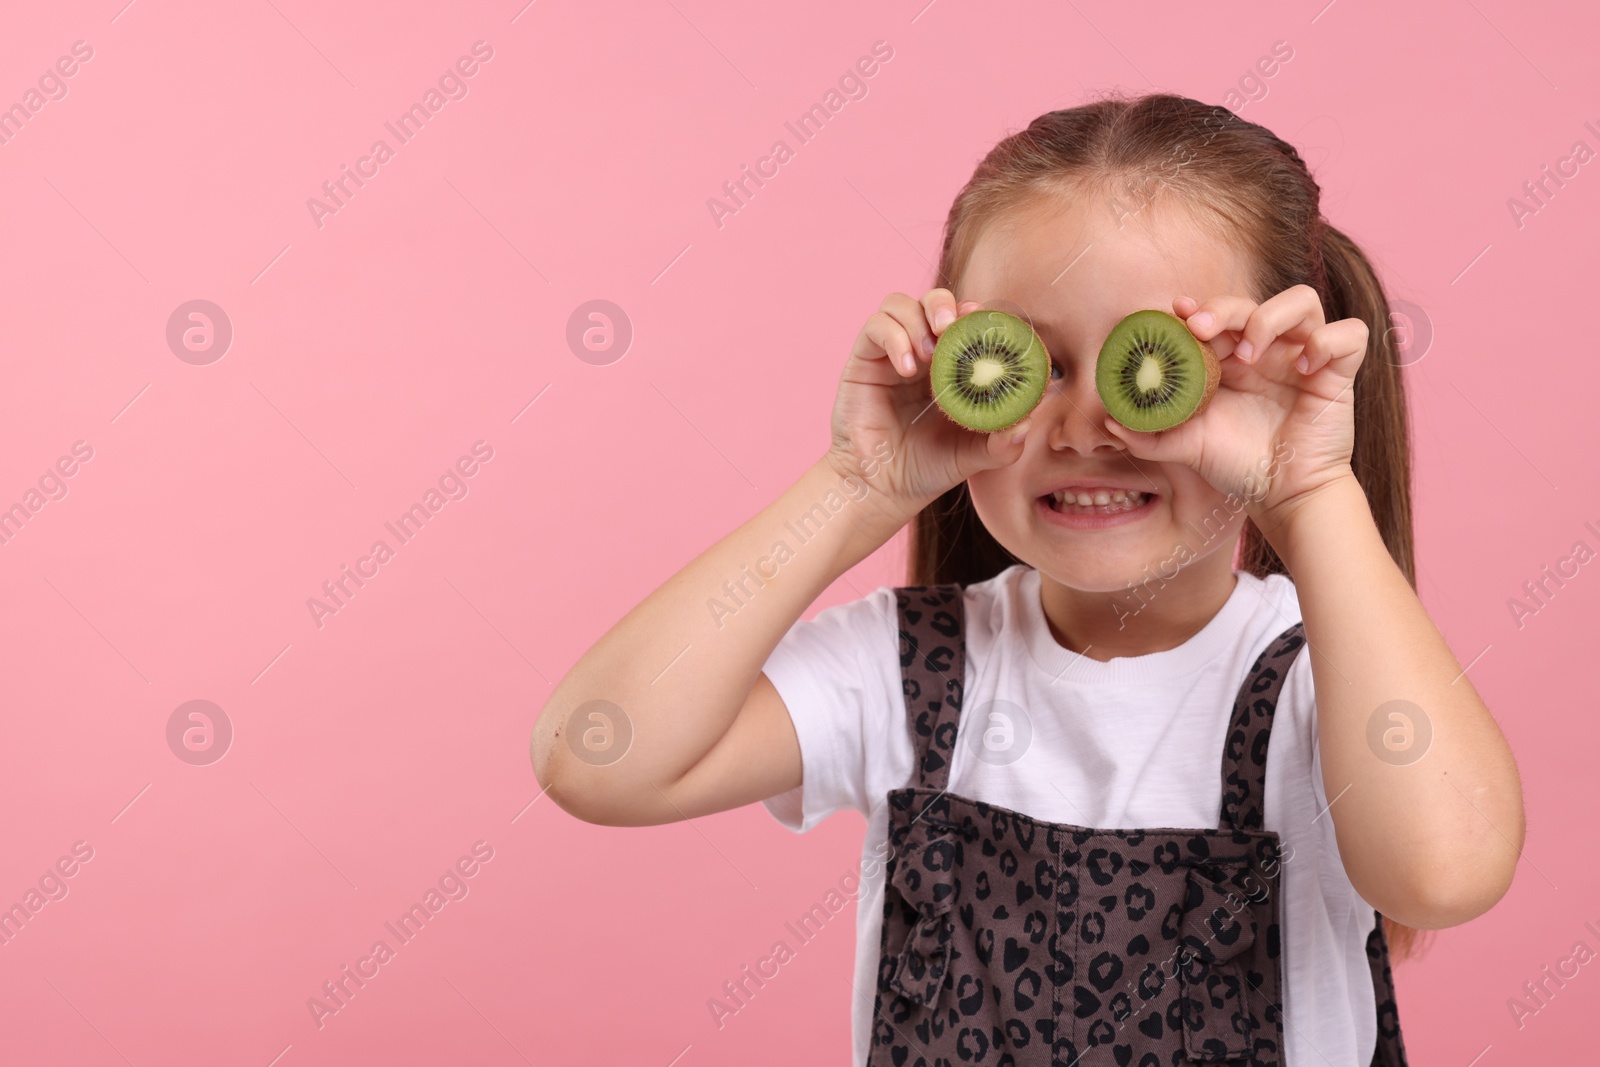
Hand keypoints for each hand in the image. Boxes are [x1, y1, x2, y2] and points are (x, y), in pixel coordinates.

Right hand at [824, 289, 1037, 519]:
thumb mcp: (974, 456)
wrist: (883, 489)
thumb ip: (1003, 443)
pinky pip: (876, 327)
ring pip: (900, 304)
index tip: (987, 325)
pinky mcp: (864, 360)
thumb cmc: (928, 468)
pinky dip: (895, 338)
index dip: (976, 315)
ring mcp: (891, 354)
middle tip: (953, 326)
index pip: (965, 321)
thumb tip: (1026, 422)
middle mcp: (921, 352)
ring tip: (929, 354)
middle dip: (945, 305)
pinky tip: (907, 368)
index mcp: (952, 365)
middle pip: (933, 300)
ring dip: (918, 319)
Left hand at [1098, 284, 1366, 526]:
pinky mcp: (1338, 371)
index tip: (1174, 313)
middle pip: (1251, 301)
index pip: (1217, 314)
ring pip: (1302, 301)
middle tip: (1200, 327)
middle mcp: (1268, 350)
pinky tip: (1305, 366)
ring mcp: (1305, 356)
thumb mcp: (1187, 448)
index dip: (1197, 307)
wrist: (1282, 497)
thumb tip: (1109, 421)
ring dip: (1272, 317)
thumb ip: (1148, 435)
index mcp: (1231, 359)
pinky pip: (1349, 334)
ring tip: (1250, 353)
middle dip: (1224, 307)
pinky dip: (1328, 340)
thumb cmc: (1238, 465)